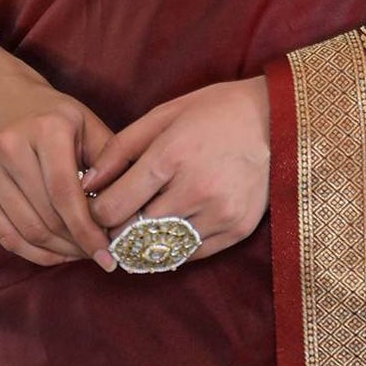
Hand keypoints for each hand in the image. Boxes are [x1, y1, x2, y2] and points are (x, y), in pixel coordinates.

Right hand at [0, 73, 120, 270]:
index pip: (65, 193)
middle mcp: (11, 148)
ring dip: (59, 251)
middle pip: (47, 216)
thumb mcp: (88, 123)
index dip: (87, 229)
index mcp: (46, 130)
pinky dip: (34, 253)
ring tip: (82, 252)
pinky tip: (56, 253)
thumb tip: (128, 207)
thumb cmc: (52, 114)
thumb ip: (110, 161)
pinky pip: (5, 236)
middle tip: (100, 253)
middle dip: (77, 243)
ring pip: (27, 230)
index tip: (108, 252)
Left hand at [82, 76, 270, 265]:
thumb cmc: (214, 112)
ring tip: (140, 226)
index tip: (97, 205)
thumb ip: (120, 149)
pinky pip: (190, 254)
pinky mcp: (236, 229)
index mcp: (170, 157)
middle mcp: (194, 190)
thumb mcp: (163, 115)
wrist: (277, 120)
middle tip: (114, 220)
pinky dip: (173, 247)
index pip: (113, 208)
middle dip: (116, 230)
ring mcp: (218, 213)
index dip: (96, 212)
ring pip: (160, 249)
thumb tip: (88, 182)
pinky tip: (170, 229)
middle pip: (133, 233)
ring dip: (143, 242)